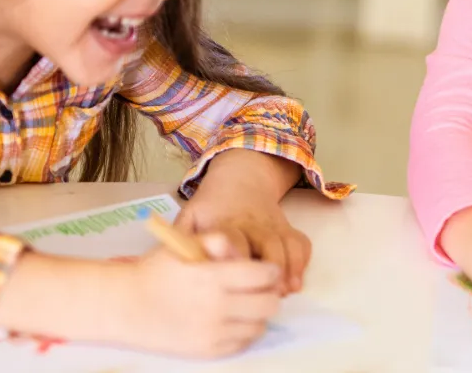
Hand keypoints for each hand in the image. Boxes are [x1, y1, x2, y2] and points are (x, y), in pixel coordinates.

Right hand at [115, 235, 283, 358]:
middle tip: (258, 289)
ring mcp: (213, 332)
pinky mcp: (208, 350)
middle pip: (269, 304)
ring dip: (257, 314)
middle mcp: (217, 307)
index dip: (270, 271)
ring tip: (243, 305)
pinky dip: (242, 332)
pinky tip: (230, 321)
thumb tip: (242, 250)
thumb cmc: (155, 272)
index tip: (264, 270)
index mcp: (212, 277)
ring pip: (260, 325)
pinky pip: (242, 343)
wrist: (125, 306)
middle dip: (269, 293)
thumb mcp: (182, 245)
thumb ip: (217, 240)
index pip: (265, 276)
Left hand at [176, 191, 310, 294]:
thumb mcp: (190, 215)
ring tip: (286, 292)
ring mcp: (273, 225)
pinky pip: (301, 243)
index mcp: (226, 222)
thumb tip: (168, 262)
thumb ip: (181, 238)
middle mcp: (253, 223)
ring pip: (288, 244)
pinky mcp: (287, 228)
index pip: (233, 238)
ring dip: (290, 268)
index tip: (234, 276)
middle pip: (268, 242)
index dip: (235, 256)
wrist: (240, 178)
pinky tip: (296, 282)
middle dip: (271, 268)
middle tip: (269, 294)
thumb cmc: (212, 205)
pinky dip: (302, 262)